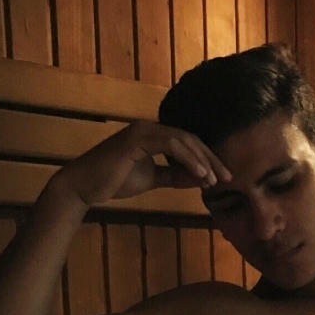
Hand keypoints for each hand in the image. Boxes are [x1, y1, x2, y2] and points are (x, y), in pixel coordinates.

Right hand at [57, 120, 231, 206]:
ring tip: (215, 179)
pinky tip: (200, 175)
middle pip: (190, 139)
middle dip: (212, 159)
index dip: (208, 159)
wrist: (86, 186)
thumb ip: (174, 176)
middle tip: (228, 177)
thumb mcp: (152, 179)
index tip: (223, 178)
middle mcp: (149, 128)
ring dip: (202, 160)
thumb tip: (199, 178)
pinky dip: (188, 160)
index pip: (188, 144)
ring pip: (183, 141)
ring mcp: (142, 130)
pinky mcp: (136, 138)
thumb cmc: (115, 181)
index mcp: (153, 135)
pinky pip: (170, 145)